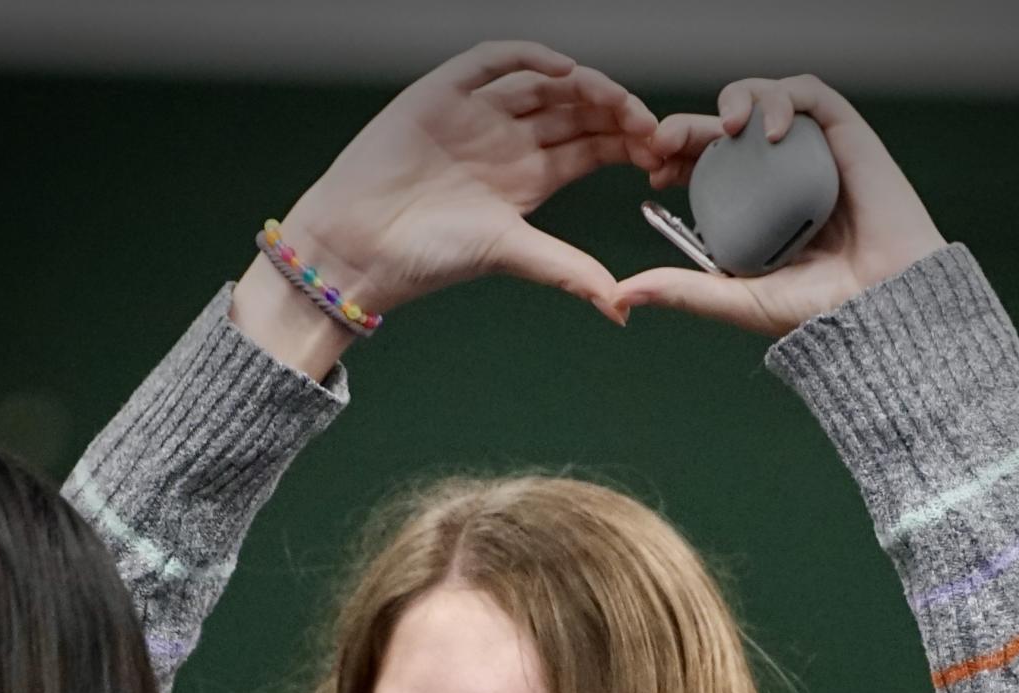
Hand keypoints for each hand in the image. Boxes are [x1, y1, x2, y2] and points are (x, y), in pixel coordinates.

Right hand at [260, 43, 655, 322]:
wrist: (358, 245)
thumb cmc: (426, 256)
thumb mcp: (510, 255)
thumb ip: (568, 270)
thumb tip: (622, 309)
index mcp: (529, 180)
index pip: (592, 147)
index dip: (627, 143)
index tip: (659, 151)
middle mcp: (508, 141)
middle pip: (576, 111)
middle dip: (615, 112)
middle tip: (647, 124)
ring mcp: (477, 113)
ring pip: (544, 83)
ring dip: (583, 84)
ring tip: (612, 98)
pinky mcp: (444, 92)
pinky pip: (493, 60)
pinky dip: (529, 57)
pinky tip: (562, 71)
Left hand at [615, 75, 946, 336]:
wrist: (880, 305)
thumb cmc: (816, 311)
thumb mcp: (734, 300)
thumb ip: (681, 290)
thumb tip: (620, 294)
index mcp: (753, 206)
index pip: (704, 166)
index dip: (674, 157)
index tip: (652, 171)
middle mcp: (777, 174)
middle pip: (726, 130)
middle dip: (688, 126)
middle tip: (663, 140)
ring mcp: (809, 151)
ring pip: (761, 101)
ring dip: (735, 100)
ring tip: (722, 128)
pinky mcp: (845, 133)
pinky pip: (807, 95)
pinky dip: (782, 99)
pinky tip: (769, 133)